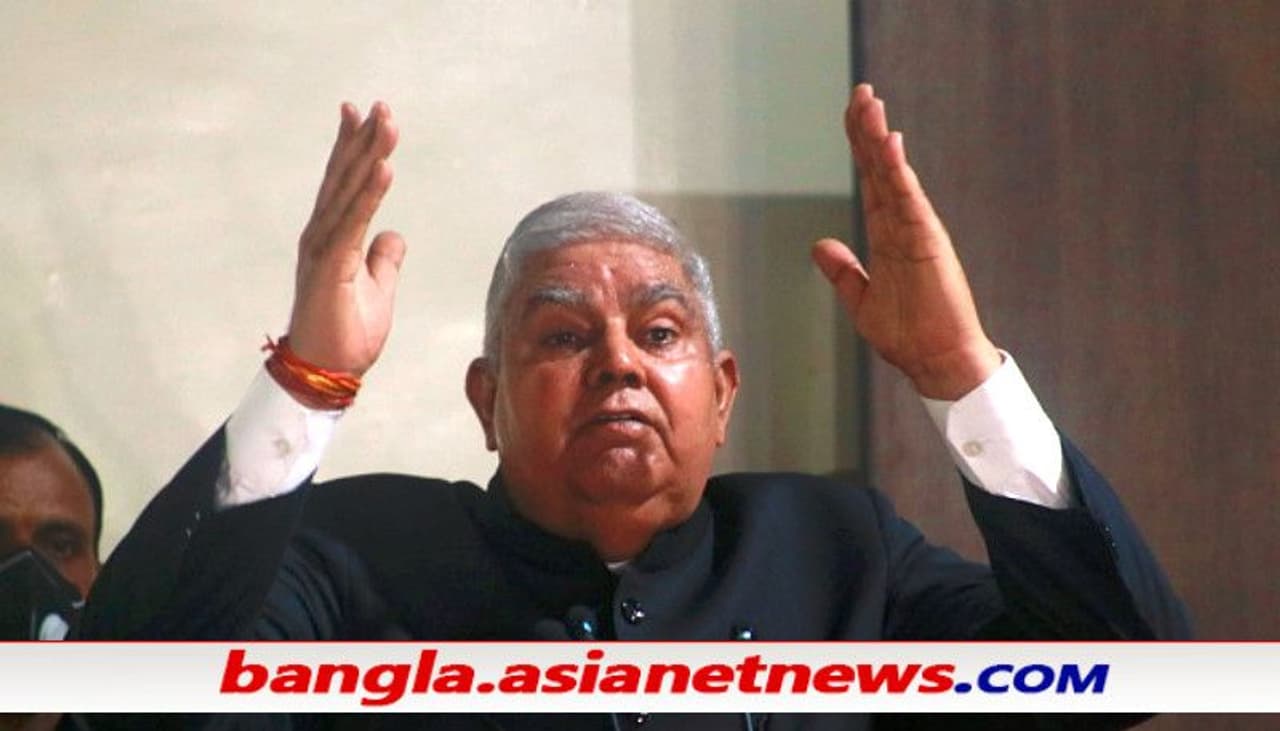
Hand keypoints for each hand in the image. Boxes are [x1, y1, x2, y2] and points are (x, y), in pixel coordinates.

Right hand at [287, 101, 405, 374]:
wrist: (325, 373)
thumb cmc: (346, 336)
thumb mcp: (377, 289)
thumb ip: (384, 260)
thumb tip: (394, 235)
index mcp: (331, 238)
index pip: (343, 184)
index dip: (353, 147)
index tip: (364, 114)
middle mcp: (322, 236)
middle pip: (344, 177)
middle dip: (363, 139)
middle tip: (380, 105)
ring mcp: (323, 248)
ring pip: (349, 191)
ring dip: (369, 155)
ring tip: (387, 123)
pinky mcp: (331, 266)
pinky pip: (354, 222)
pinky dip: (370, 193)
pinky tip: (384, 167)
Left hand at [812, 84, 999, 399]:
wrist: (938, 362)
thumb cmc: (908, 334)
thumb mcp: (861, 300)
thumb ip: (843, 271)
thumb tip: (819, 245)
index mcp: (887, 236)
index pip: (872, 181)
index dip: (862, 148)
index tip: (853, 114)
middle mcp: (902, 226)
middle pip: (882, 168)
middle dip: (869, 131)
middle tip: (860, 92)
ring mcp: (917, 231)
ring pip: (894, 176)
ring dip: (880, 140)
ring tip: (870, 104)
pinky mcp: (928, 243)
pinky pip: (910, 200)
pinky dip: (899, 172)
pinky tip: (889, 144)